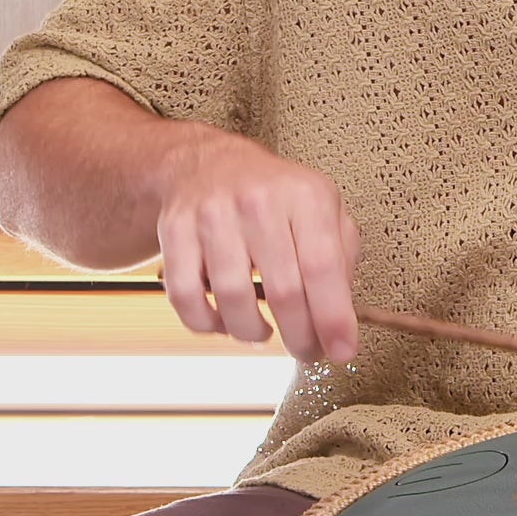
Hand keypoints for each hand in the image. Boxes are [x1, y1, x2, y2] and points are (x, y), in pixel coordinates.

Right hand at [156, 133, 362, 364]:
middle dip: (299, 337)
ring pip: (233, 300)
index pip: (323, 266)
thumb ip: (342, 259)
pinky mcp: (174, 231)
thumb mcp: (323, 208)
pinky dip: (206, 324)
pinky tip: (224, 320)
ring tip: (263, 332)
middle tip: (305, 351)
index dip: (333, 318)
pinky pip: (186, 297)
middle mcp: (258, 201)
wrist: (209, 163)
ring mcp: (212, 215)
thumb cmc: (275, 196)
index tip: (342, 351)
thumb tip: (342, 320)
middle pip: (283, 291)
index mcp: (304, 196)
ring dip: (252, 332)